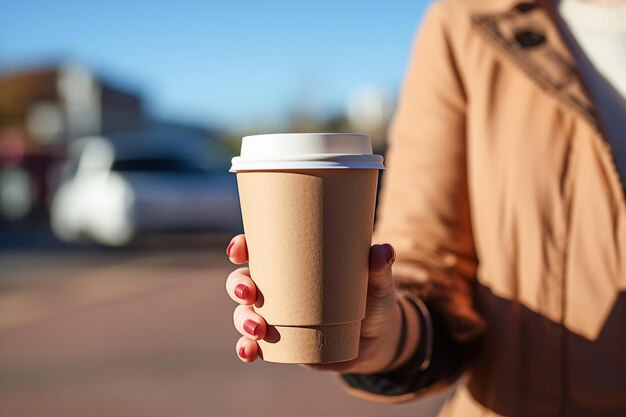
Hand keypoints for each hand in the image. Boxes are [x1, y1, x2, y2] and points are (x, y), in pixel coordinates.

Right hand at [225, 234, 413, 373]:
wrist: (378, 340)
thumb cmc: (373, 300)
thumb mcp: (377, 284)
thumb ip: (380, 269)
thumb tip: (383, 250)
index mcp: (294, 264)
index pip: (260, 249)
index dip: (242, 247)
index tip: (239, 249)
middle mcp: (279, 288)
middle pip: (244, 281)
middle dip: (238, 284)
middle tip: (248, 292)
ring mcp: (277, 317)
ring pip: (245, 314)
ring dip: (242, 319)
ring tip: (257, 329)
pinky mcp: (282, 344)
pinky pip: (254, 345)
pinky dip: (247, 348)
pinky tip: (249, 352)